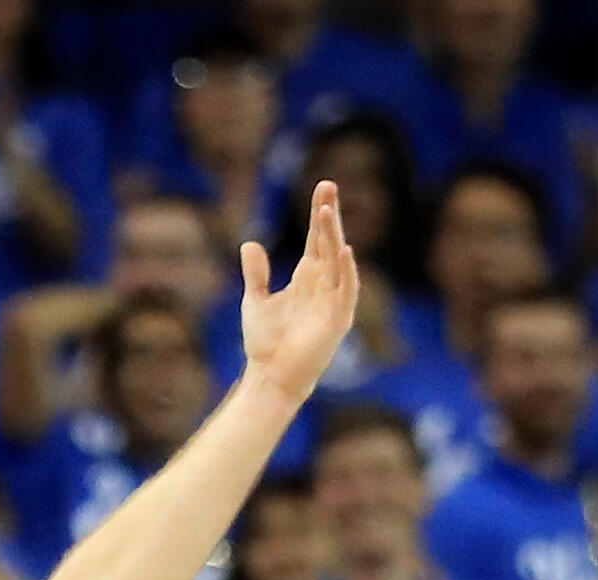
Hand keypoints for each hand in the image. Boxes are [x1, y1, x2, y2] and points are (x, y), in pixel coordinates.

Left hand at [235, 181, 360, 396]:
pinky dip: (347, 271)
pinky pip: (346, 290)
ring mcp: (333, 300)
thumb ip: (256, 273)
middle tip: (328, 186)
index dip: (320, 214)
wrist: (270, 377)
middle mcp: (324, 284)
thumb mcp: (255, 300)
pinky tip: (344, 250)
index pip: (317, 238)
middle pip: (329, 242)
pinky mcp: (338, 320)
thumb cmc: (266, 343)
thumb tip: (250, 243)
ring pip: (336, 260)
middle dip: (328, 215)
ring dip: (333, 236)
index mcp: (308, 277)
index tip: (323, 188)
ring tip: (326, 211)